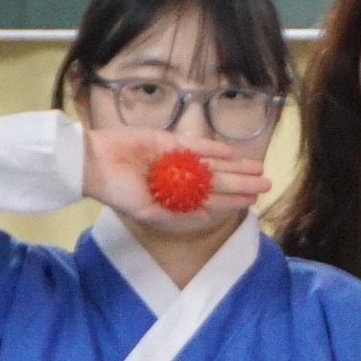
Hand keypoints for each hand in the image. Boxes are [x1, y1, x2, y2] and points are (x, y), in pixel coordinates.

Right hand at [83, 123, 264, 230]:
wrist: (93, 163)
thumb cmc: (116, 191)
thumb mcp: (147, 211)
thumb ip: (176, 214)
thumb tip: (205, 218)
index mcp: (174, 198)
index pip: (210, 201)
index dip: (232, 201)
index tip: (252, 202)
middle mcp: (178, 179)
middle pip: (217, 181)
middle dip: (242, 182)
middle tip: (267, 183)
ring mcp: (175, 160)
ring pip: (212, 163)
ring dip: (235, 166)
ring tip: (258, 168)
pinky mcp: (168, 142)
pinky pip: (195, 146)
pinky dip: (213, 149)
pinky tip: (232, 154)